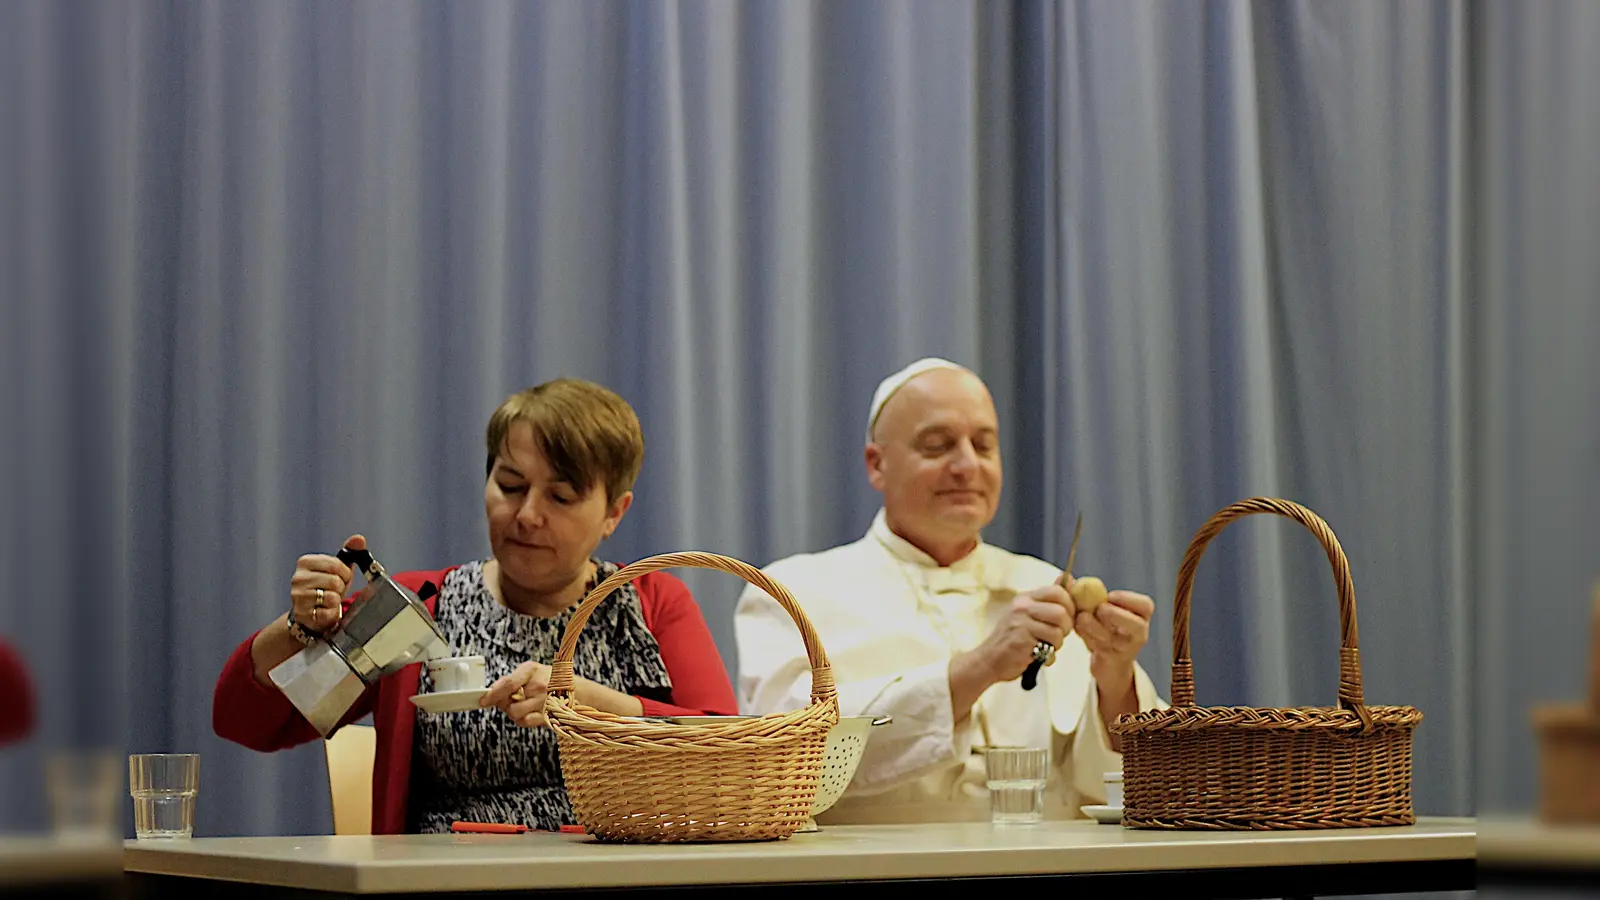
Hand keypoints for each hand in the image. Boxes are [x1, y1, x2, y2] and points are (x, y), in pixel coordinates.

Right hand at [289, 534, 364, 633]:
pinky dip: (332, 613)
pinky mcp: (302, 614)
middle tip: (334, 590)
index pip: (335, 564)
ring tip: (328, 600)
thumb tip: (359, 539)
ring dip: (336, 601)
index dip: (344, 573)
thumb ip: (349, 551)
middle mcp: (298, 578)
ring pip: (332, 597)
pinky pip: (328, 613)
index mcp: (305, 562)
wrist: (314, 612)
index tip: (342, 577)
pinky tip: (325, 610)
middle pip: (335, 581)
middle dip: (340, 588)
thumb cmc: (327, 587)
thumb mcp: (338, 568)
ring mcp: (298, 596)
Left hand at [481, 661, 551, 727]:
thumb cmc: (551, 680)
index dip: (492, 694)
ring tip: (521, 706)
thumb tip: (492, 689)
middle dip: (503, 704)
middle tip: (510, 700)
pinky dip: (523, 719)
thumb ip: (512, 679)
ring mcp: (545, 702)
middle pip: (508, 702)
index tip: (483, 700)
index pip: (508, 683)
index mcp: (532, 670)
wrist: (577, 690)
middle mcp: (539, 685)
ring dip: (513, 712)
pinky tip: (529, 712)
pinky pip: (525, 722)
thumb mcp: (532, 671)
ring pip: (514, 714)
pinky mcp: (549, 716)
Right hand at [969, 584, 1075, 684]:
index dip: (1069, 606)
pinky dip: (1048, 657)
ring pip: (1058, 632)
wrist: (989, 660)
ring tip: (1044, 647)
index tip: (1066, 618)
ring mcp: (1020, 623)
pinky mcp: (1021, 641)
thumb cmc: (1012, 638)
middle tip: (1056, 636)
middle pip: (1061, 612)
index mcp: (1025, 598)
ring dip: (1056, 644)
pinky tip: (1038, 656)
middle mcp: (1022, 607)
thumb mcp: (1027, 613)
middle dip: (1065, 628)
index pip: (1057, 591)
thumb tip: (1068, 577)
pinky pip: (1049, 648)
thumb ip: (1049, 598)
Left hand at [1064, 574, 1152, 688]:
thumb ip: (1083, 591)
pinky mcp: (1112, 660)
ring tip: (1082, 617)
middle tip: (1101, 609)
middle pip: (1138, 626)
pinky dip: (1087, 637)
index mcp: (1140, 616)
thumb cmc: (1104, 626)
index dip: (1129, 599)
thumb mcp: (1098, 608)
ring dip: (1095, 626)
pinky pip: (1100, 648)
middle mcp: (1138, 634)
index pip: (1146, 606)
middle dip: (1117, 615)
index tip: (1111, 595)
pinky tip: (1078, 629)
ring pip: (1113, 638)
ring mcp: (1126, 649)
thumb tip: (1065, 577)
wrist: (1108, 661)